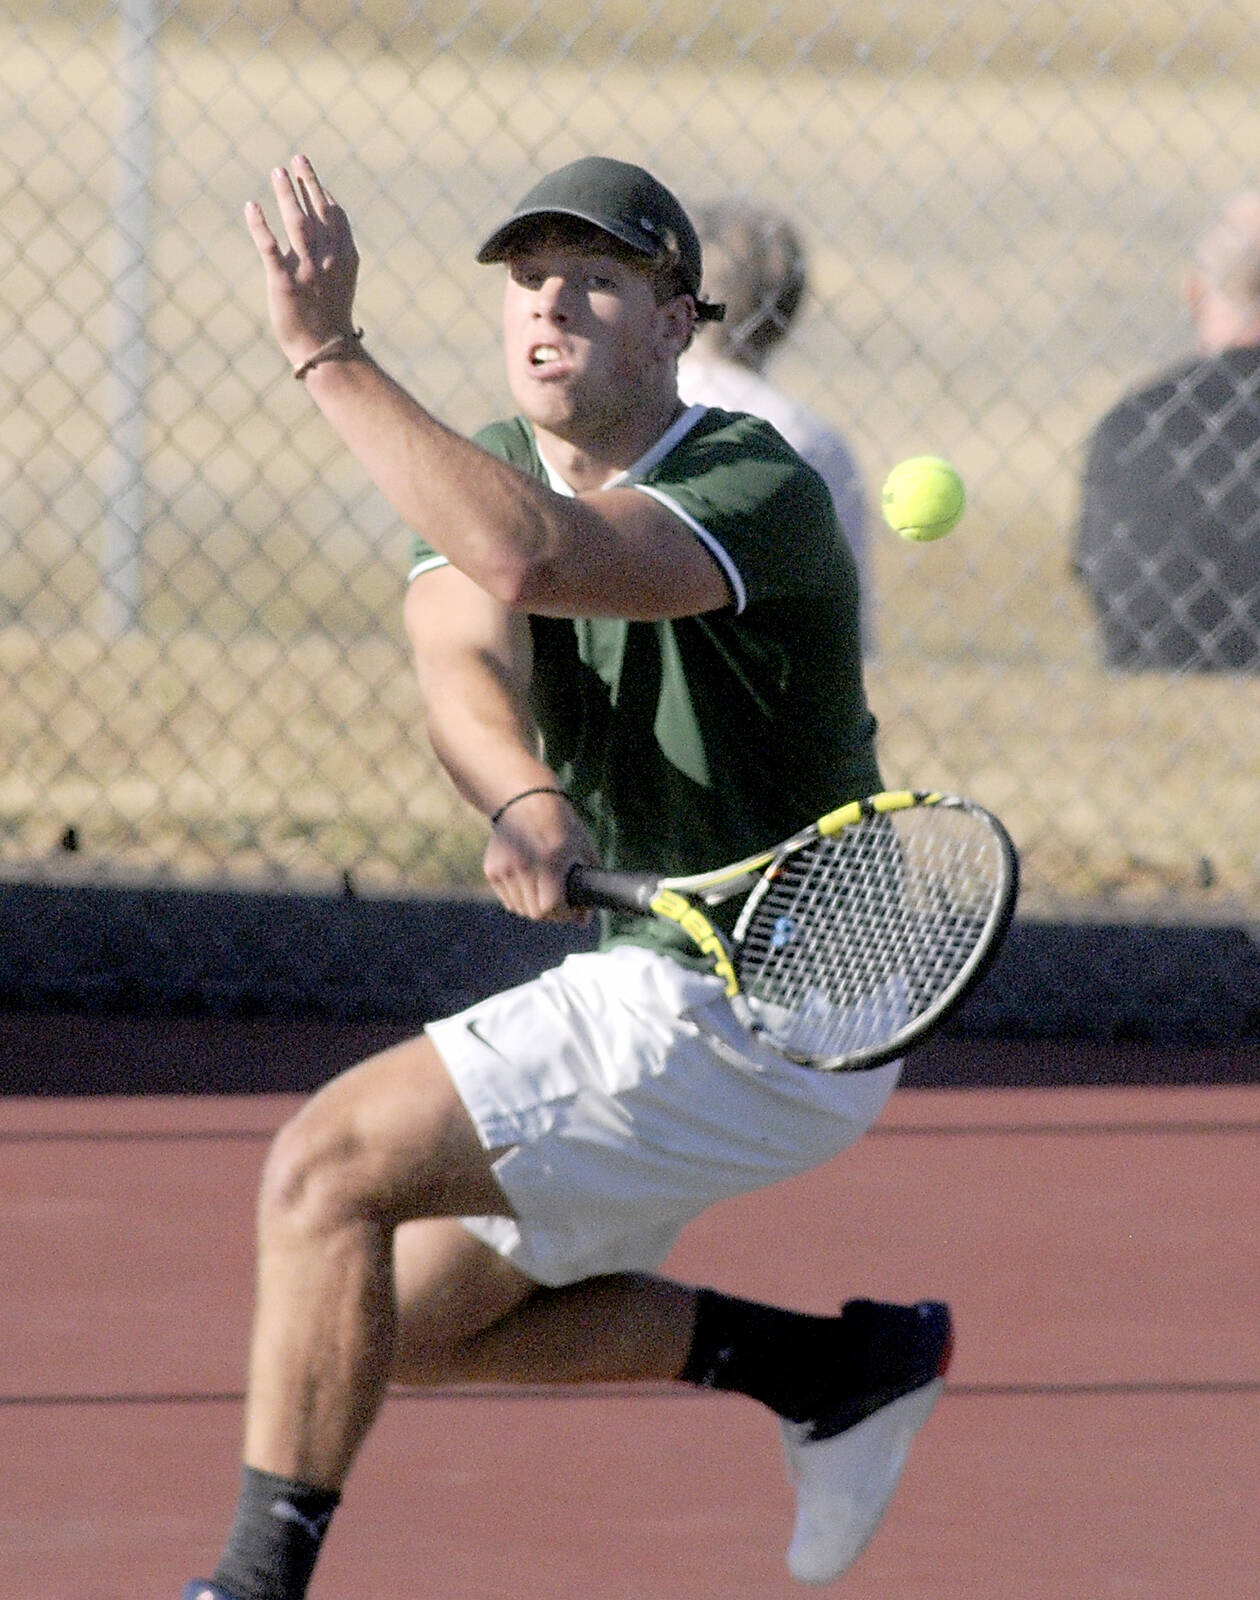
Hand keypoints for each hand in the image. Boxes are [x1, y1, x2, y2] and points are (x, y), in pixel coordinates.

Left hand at [244, 154, 359, 367]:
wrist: (325, 351)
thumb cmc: (331, 318)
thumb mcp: (342, 282)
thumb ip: (334, 253)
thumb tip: (320, 228)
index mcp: (346, 257)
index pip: (336, 216)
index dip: (324, 193)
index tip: (311, 178)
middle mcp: (328, 259)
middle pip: (318, 211)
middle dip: (308, 182)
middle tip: (296, 158)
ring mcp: (307, 270)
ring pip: (297, 223)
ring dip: (288, 194)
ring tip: (278, 171)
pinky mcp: (284, 283)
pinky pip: (270, 248)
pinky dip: (260, 225)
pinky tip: (251, 206)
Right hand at [483, 790, 596, 924]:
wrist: (525, 800)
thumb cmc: (561, 824)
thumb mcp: (582, 848)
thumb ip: (588, 885)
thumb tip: (584, 921)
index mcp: (549, 860)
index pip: (550, 907)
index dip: (563, 914)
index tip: (571, 911)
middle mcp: (523, 865)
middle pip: (534, 913)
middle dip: (551, 913)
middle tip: (560, 903)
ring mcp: (504, 868)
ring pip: (519, 908)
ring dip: (534, 905)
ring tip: (544, 890)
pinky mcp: (491, 870)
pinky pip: (507, 898)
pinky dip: (519, 897)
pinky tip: (529, 881)